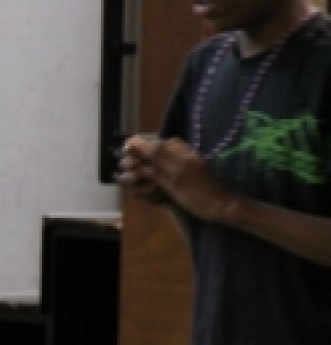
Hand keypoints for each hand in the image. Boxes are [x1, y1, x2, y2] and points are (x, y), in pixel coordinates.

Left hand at [118, 135, 238, 220]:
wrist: (223, 202)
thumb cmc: (213, 188)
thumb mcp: (201, 169)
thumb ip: (187, 161)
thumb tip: (173, 158)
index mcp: (192, 154)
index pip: (170, 142)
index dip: (153, 142)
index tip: (140, 143)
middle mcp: (185, 158)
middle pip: (158, 147)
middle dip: (140, 146)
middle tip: (126, 146)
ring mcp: (180, 171)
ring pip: (153, 159)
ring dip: (136, 160)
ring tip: (122, 163)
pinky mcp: (175, 185)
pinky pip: (154, 176)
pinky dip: (140, 174)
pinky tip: (129, 175)